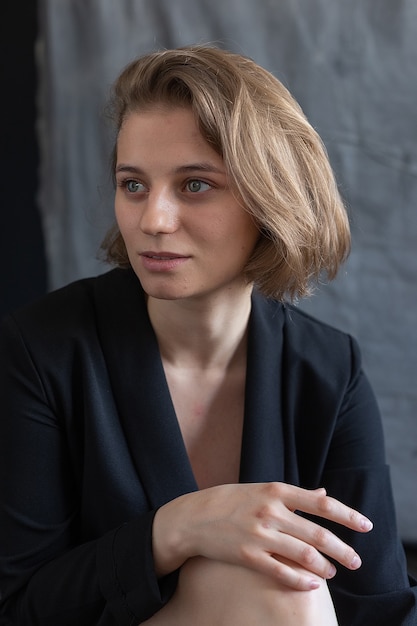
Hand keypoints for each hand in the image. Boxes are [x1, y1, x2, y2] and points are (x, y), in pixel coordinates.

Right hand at [152, 482, 372, 590]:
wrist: (192, 517)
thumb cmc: (229, 501)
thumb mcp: (260, 490)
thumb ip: (293, 496)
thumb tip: (323, 494)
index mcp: (275, 491)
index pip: (321, 504)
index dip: (347, 515)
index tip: (365, 526)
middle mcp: (270, 511)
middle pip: (317, 533)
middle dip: (342, 549)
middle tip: (356, 561)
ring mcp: (259, 534)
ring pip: (303, 554)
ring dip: (323, 566)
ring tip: (333, 572)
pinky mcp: (247, 555)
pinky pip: (281, 571)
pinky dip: (300, 580)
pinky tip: (312, 584)